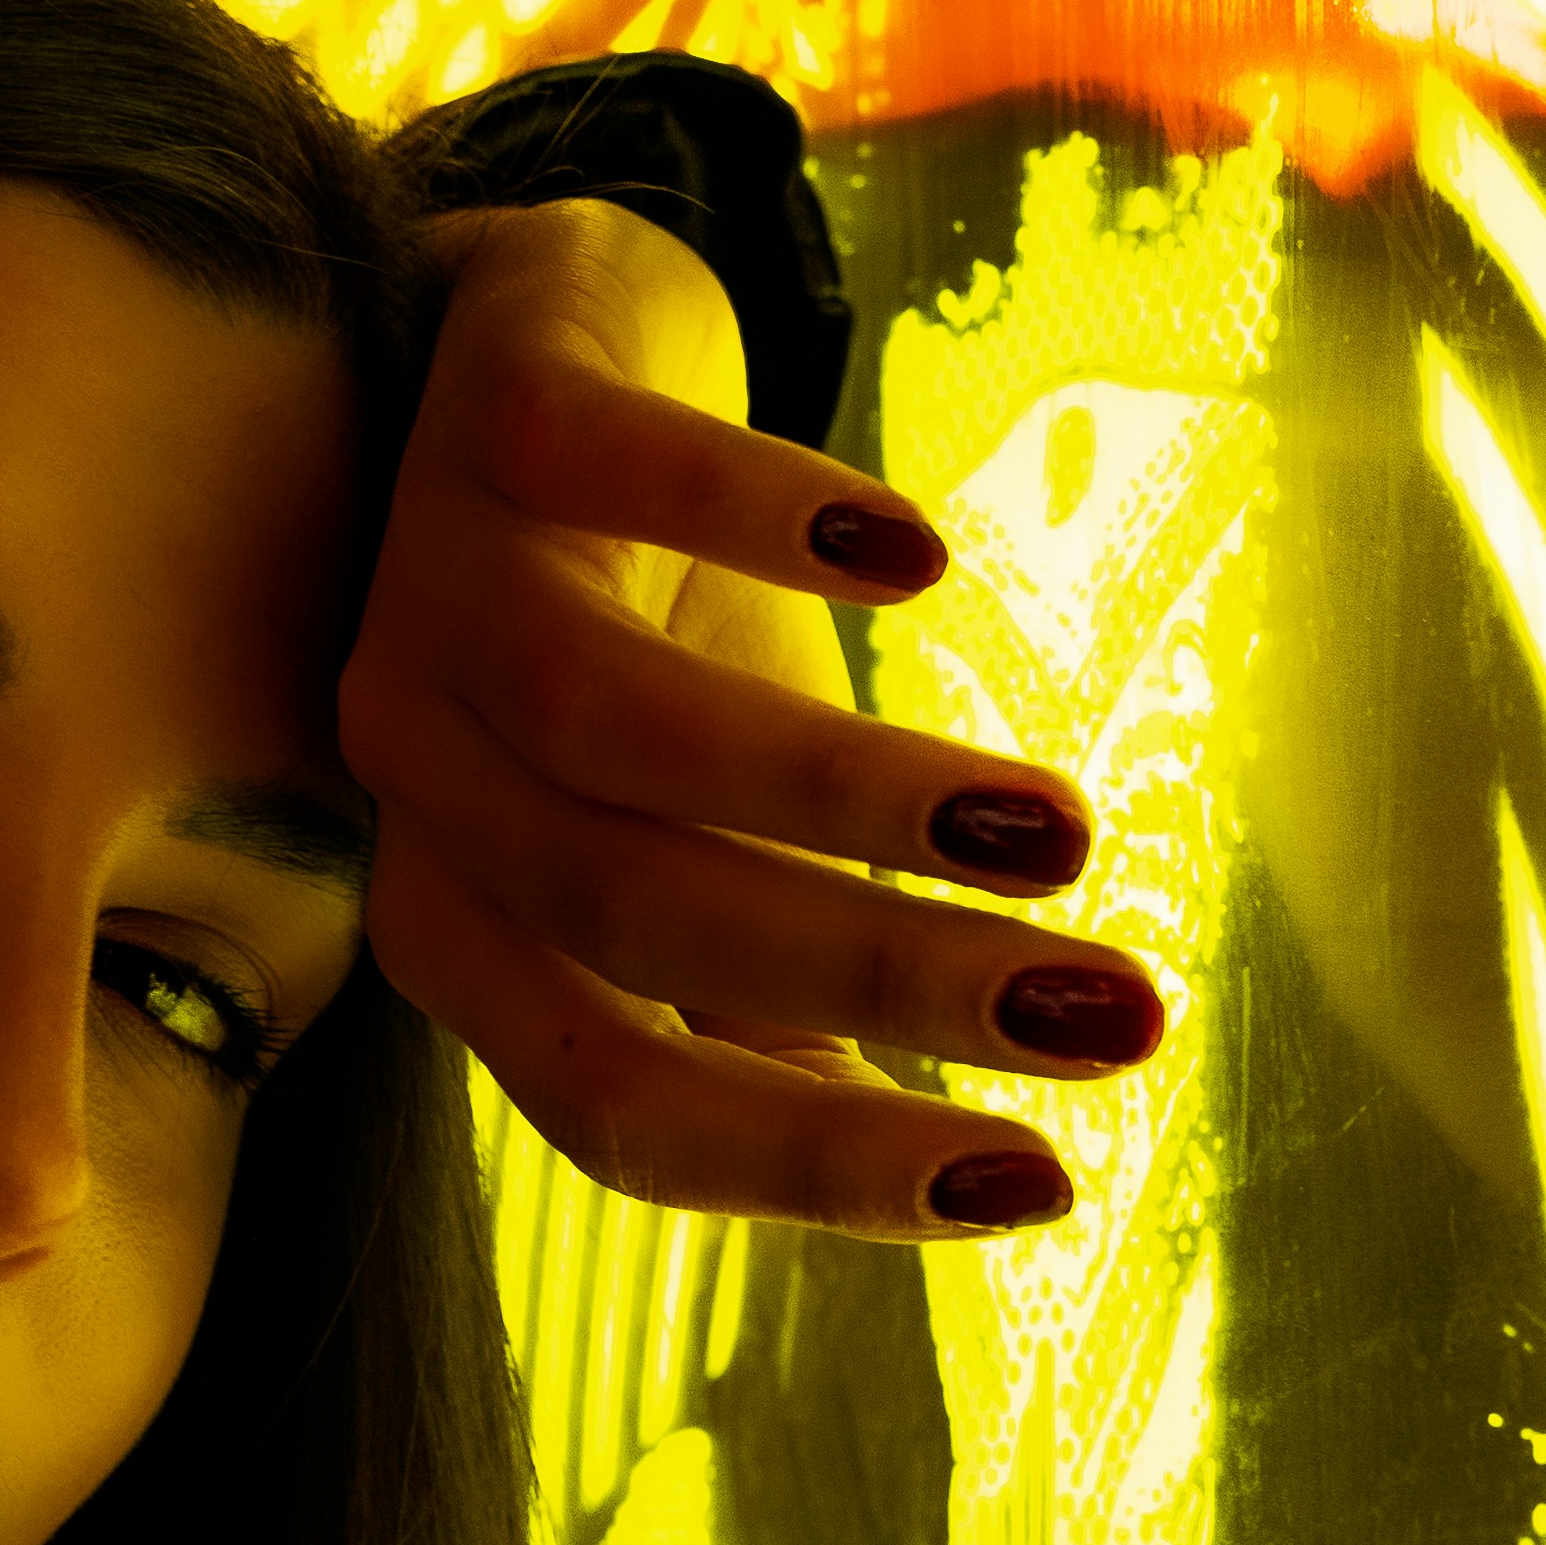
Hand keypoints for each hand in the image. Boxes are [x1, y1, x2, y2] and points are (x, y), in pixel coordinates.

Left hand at [338, 197, 1163, 1231]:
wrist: (512, 346)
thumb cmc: (636, 641)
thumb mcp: (698, 840)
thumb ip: (768, 1008)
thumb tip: (965, 1198)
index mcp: (460, 924)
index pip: (614, 1099)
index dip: (817, 1166)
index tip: (1044, 1185)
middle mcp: (422, 774)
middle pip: (635, 917)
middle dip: (888, 981)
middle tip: (1123, 1017)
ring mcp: (438, 584)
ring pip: (623, 727)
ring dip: (851, 791)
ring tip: (1061, 832)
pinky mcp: (493, 412)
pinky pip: (609, 467)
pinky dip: (758, 512)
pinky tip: (918, 555)